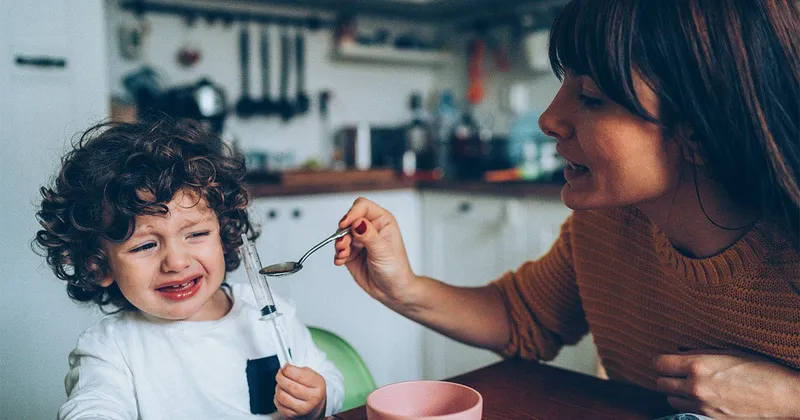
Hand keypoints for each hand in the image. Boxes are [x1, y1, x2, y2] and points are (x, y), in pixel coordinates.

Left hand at [274, 365, 326, 418]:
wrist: (315, 405)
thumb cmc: (311, 388)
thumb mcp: (312, 375)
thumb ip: (299, 370)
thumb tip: (284, 368)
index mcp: (318, 386)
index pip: (300, 376)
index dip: (288, 369)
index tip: (285, 366)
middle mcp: (312, 399)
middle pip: (290, 386)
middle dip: (281, 377)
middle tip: (280, 374)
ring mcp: (302, 409)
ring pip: (282, 396)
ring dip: (278, 387)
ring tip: (282, 384)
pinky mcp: (292, 415)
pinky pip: (278, 403)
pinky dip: (277, 396)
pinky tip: (283, 393)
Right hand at [334, 197, 416, 307]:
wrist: (392, 291)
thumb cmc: (396, 269)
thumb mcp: (383, 251)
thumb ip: (369, 236)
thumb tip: (357, 223)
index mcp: (382, 221)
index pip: (363, 207)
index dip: (352, 213)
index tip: (345, 224)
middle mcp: (370, 228)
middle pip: (349, 219)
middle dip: (343, 231)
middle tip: (344, 244)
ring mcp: (359, 240)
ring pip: (341, 234)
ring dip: (339, 244)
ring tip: (343, 254)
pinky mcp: (351, 252)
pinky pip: (339, 249)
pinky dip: (338, 254)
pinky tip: (341, 261)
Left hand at [654, 349, 799, 418]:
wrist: (783, 396)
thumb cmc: (760, 369)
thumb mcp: (728, 352)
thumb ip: (699, 353)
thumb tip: (678, 352)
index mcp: (698, 366)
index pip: (659, 364)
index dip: (662, 361)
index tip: (667, 360)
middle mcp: (695, 388)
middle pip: (660, 384)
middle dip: (667, 377)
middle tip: (677, 373)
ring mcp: (702, 407)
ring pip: (671, 400)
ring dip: (677, 392)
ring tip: (691, 385)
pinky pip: (687, 412)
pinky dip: (689, 405)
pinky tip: (701, 398)